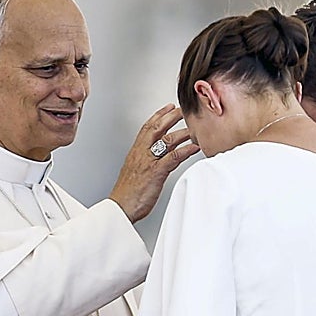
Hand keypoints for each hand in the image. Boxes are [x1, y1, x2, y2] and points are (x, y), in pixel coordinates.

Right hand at [108, 104, 198, 222]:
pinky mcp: (156, 172)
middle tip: (184, 109)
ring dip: (183, 132)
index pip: (147, 127)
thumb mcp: (135, 171)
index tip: (169, 107)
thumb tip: (156, 157)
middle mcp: (142, 153)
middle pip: (157, 128)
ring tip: (195, 126)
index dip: (159, 115)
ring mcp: (149, 162)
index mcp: (136, 152)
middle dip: (172, 116)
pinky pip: (173, 157)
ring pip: (167, 140)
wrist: (120, 208)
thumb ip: (145, 161)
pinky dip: (185, 151)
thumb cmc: (128, 193)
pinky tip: (195, 147)